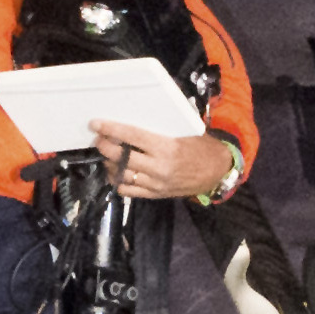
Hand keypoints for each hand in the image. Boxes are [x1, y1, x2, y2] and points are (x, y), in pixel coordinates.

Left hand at [89, 120, 236, 203]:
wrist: (217, 172)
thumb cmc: (201, 147)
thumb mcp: (185, 132)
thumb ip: (160, 129)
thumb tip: (135, 118)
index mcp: (167, 147)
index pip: (132, 137)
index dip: (112, 129)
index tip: (96, 124)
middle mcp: (160, 167)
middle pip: (122, 157)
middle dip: (105, 146)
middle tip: (98, 139)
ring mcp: (156, 184)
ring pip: (122, 175)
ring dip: (109, 164)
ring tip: (105, 154)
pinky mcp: (155, 195)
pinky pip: (129, 191)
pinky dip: (117, 181)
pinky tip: (114, 172)